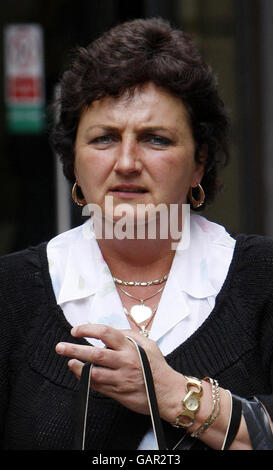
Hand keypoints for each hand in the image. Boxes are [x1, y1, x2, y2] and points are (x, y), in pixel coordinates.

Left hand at [55, 323, 183, 418]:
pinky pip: (97, 386)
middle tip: (60, 346)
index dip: (88, 330)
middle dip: (74, 349)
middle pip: (95, 354)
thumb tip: (110, 332)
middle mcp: (124, 362)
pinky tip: (80, 374)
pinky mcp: (118, 393)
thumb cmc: (157, 367)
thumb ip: (130, 335)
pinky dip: (86, 379)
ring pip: (93, 373)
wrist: (168, 393)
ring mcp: (120, 379)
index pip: (106, 333)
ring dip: (78, 367)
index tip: (76, 330)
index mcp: (131, 348)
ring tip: (69, 361)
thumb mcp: (148, 344)